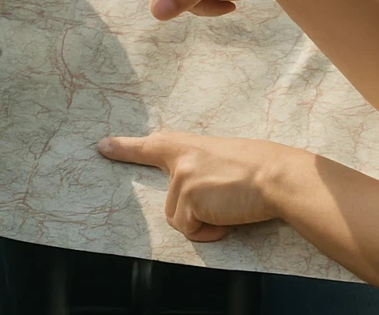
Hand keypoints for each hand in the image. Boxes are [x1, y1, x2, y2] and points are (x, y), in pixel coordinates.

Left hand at [97, 131, 304, 241]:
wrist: (275, 175)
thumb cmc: (260, 167)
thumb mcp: (225, 157)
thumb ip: (203, 167)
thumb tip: (200, 190)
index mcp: (190, 145)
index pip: (152, 145)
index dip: (126, 147)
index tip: (102, 147)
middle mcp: (180, 159)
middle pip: (171, 203)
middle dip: (192, 213)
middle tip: (218, 203)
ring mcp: (182, 178)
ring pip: (178, 218)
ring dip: (204, 222)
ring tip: (231, 208)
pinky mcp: (188, 199)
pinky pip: (190, 230)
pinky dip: (210, 233)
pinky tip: (229, 219)